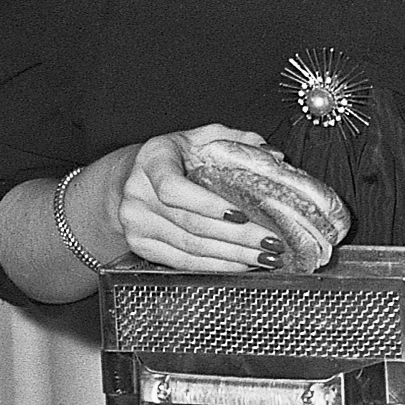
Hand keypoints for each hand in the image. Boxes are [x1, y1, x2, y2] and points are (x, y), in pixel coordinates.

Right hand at [113, 126, 275, 269]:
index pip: (173, 188)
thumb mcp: (202, 137)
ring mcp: (136, 222)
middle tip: (271, 242)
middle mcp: (138, 192)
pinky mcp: (141, 245)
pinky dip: (217, 266)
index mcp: (153, 160)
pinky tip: (241, 264)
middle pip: (191, 224)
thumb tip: (273, 156)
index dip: (207, 205)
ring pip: (191, 248)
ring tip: (265, 257)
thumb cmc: (174, 157)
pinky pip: (184, 262)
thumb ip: (237, 140)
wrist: (131, 176)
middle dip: (238, 237)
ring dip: (233, 256)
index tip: (241, 214)